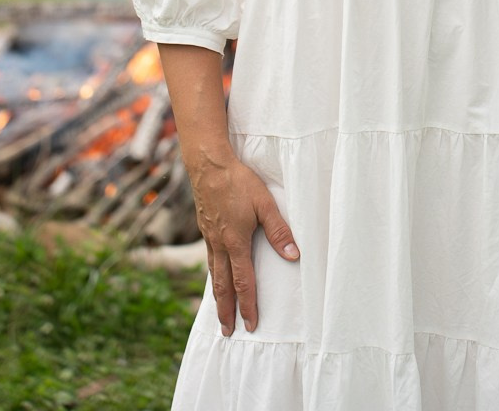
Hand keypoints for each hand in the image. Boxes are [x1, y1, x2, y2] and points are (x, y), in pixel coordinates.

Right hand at [188, 153, 299, 335]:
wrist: (208, 165)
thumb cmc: (239, 182)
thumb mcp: (265, 204)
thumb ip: (279, 231)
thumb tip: (293, 256)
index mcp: (236, 242)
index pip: (244, 282)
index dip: (248, 305)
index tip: (251, 324)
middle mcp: (220, 245)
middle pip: (223, 286)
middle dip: (226, 311)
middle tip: (227, 332)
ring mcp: (210, 237)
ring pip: (214, 274)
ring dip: (218, 297)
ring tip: (220, 312)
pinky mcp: (205, 228)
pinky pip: (210, 259)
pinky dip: (213, 275)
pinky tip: (216, 275)